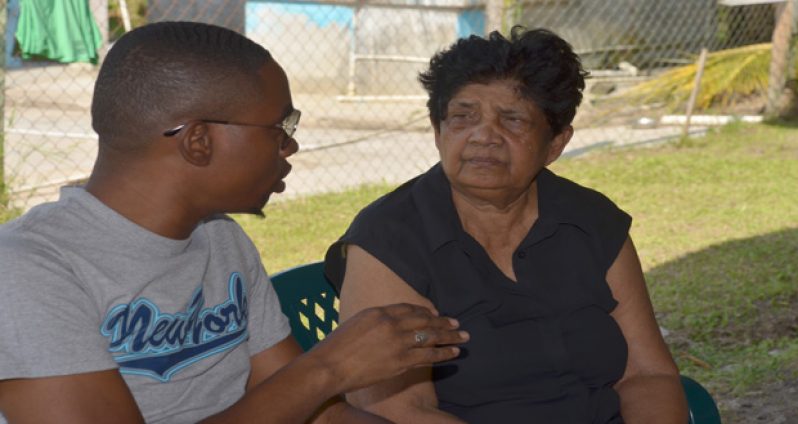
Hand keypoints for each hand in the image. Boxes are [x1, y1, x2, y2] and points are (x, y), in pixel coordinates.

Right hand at [307, 303, 467, 393]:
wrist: (327, 367)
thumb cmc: (334, 349)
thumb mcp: (354, 325)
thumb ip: (372, 323)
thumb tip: (383, 326)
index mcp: (378, 311)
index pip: (408, 307)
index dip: (424, 311)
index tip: (435, 313)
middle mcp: (390, 323)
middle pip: (424, 319)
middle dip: (443, 321)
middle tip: (457, 323)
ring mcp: (397, 342)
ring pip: (430, 335)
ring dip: (449, 335)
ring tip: (463, 336)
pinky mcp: (400, 361)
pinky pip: (428, 355)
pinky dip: (444, 353)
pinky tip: (454, 352)